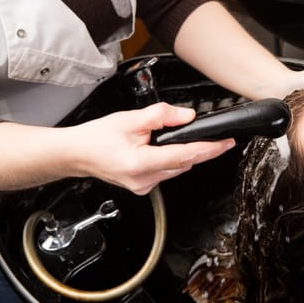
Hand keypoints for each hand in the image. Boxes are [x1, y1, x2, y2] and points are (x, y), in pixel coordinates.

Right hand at [71, 102, 234, 194]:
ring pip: (176, 168)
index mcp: (140, 163)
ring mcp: (144, 186)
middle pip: (184, 163)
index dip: (209, 149)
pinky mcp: (143, 187)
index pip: (185, 156)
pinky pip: (166, 172)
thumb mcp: (129, 119)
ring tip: (164, 139)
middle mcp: (144, 180)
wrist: (77, 154)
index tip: (226, 143)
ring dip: (181, 154)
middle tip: (198, 133)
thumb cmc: (97, 138)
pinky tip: (158, 149)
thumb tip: (187, 116)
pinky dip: (169, 160)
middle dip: (195, 148)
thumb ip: (161, 116)